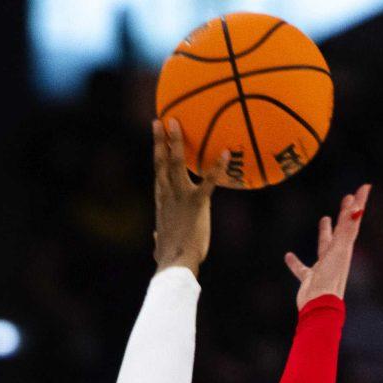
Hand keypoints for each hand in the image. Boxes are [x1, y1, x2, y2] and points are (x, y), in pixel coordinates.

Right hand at [151, 120, 213, 276]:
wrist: (175, 263)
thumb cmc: (170, 258)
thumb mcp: (161, 246)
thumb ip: (159, 239)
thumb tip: (155, 242)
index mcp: (161, 201)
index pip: (158, 172)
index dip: (157, 152)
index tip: (157, 137)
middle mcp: (167, 194)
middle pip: (161, 161)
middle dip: (161, 139)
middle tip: (162, 120)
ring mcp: (180, 196)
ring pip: (175, 163)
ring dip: (176, 141)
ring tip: (176, 122)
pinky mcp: (196, 203)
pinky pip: (208, 181)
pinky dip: (217, 167)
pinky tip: (226, 153)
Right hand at [284, 184, 370, 306]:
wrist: (320, 305)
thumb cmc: (331, 277)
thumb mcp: (339, 249)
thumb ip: (346, 228)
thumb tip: (357, 207)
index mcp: (345, 247)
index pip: (353, 220)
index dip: (359, 203)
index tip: (365, 187)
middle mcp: (337, 255)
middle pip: (343, 230)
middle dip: (346, 214)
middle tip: (348, 198)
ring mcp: (324, 267)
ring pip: (324, 245)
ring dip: (325, 232)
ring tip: (324, 219)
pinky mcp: (311, 279)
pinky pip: (302, 268)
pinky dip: (295, 262)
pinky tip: (288, 256)